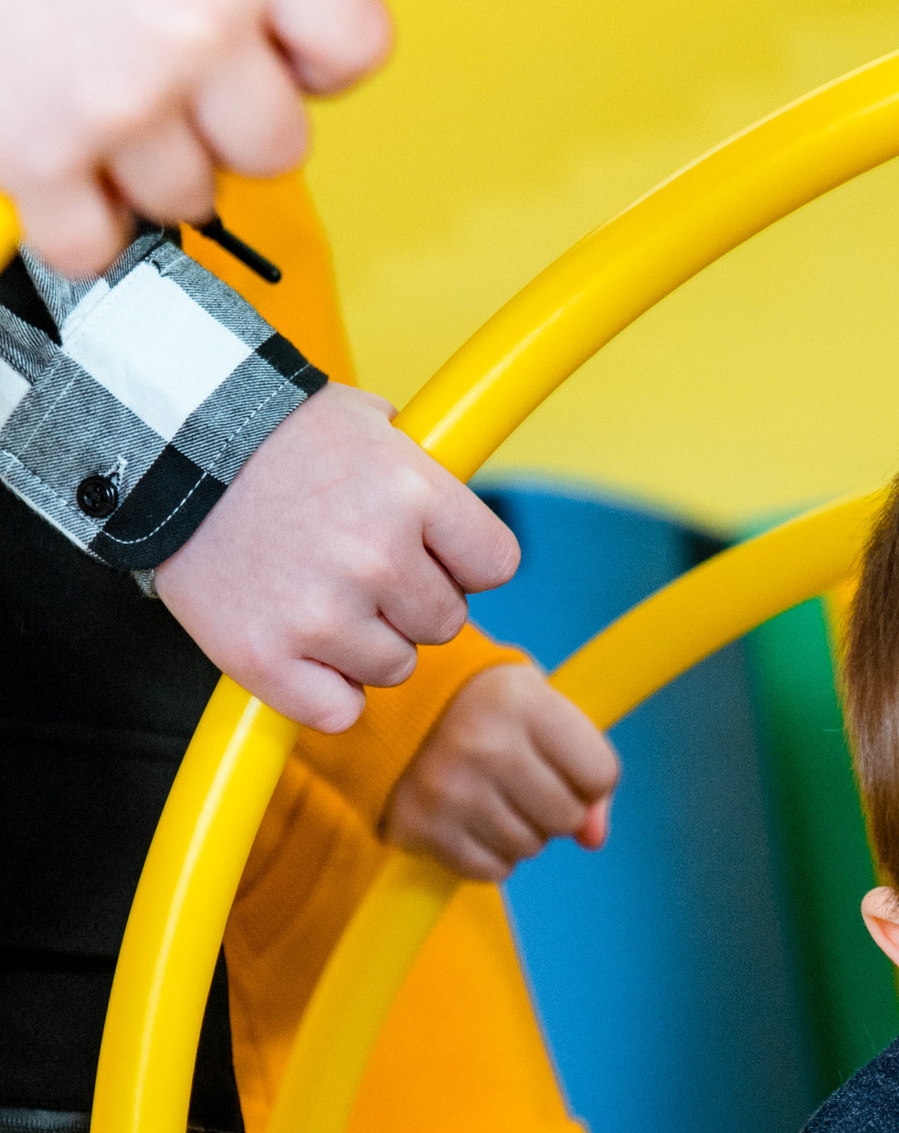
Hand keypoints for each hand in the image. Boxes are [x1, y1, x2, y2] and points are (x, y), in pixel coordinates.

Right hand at [0, 0, 384, 276]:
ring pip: (191, 198)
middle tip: (181, 77)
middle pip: (281, 147)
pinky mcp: (43, 153)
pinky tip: (68, 159)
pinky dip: (79, 218)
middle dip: (234, 122)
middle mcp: (197, 26)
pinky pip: (96, 242)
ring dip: (152, 163)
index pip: (361, 46)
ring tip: (107, 94)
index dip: (325, 55)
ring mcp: (123, 98)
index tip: (286, 50)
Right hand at [156, 387, 517, 730]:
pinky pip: (338, 710)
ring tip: (314, 592)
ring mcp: (320, 614)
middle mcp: (375, 557)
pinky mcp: (266, 660)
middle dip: (410, 600)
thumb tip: (466, 519)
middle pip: (447, 621)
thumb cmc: (271, 432)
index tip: (429, 551)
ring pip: (395, 667)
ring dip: (365, 643)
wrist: (168, 444)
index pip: (495, 564)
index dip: (463, 560)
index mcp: (411, 492)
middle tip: (353, 566)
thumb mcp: (365, 422)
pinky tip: (299, 645)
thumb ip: (424, 472)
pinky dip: (322, 690)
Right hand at [383, 660, 617, 878]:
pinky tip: (469, 819)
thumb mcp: (539, 712)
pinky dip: (489, 854)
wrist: (388, 710)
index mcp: (522, 701)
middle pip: (567, 817)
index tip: (563, 764)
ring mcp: (451, 790)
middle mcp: (486, 744)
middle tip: (521, 783)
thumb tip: (594, 839)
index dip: (589, 778)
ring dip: (521, 832)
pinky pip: (491, 870)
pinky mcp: (424, 828)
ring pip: (530, 847)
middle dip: (555, 809)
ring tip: (491, 797)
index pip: (600, 774)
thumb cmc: (483, 710)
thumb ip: (584, 768)